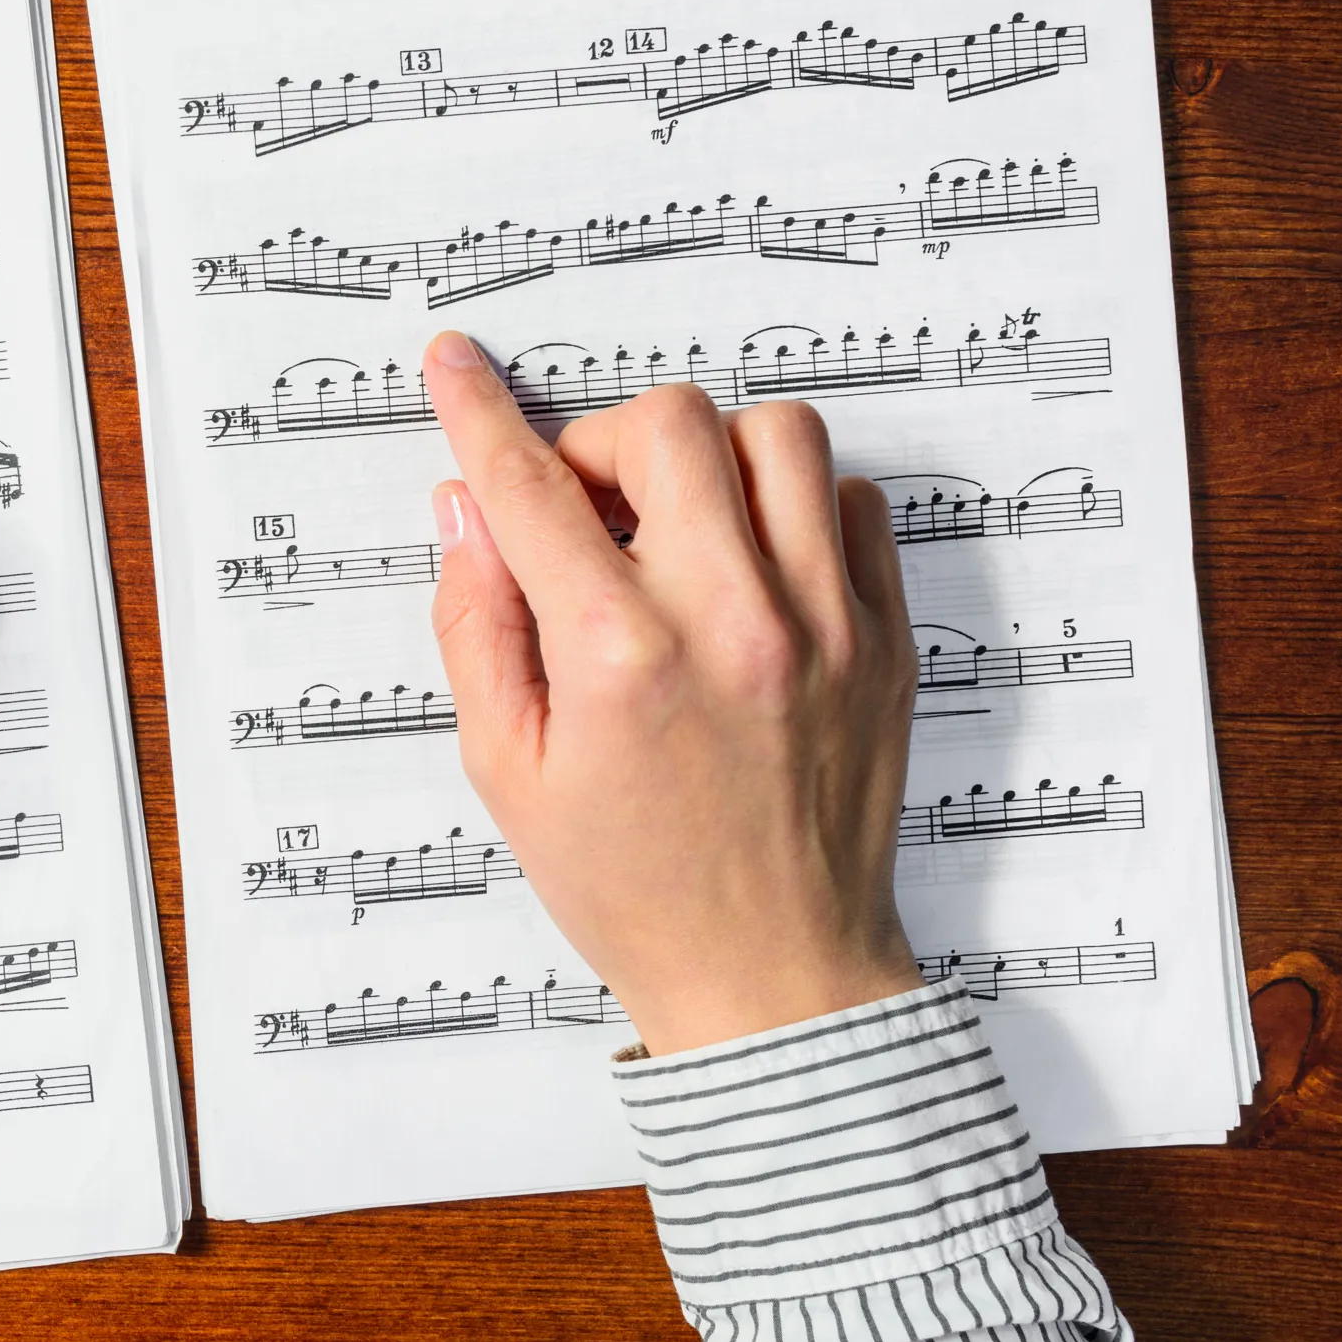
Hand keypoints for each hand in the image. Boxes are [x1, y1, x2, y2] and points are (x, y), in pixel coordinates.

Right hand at [421, 331, 920, 1055]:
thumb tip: (466, 510)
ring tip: (676, 527)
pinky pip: (850, 501)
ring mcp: (824, 624)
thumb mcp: (506, 768)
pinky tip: (750, 564)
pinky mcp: (885, 639)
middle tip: (587, 512)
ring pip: (776, 437)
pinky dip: (791, 506)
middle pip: (668, 426)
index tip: (457, 366)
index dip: (480, 412)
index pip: (532, 487)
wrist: (772, 975)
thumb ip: (478, 625)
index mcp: (620, 657)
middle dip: (603, 445)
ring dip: (707, 458)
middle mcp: (731, 621)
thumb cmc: (632, 886)